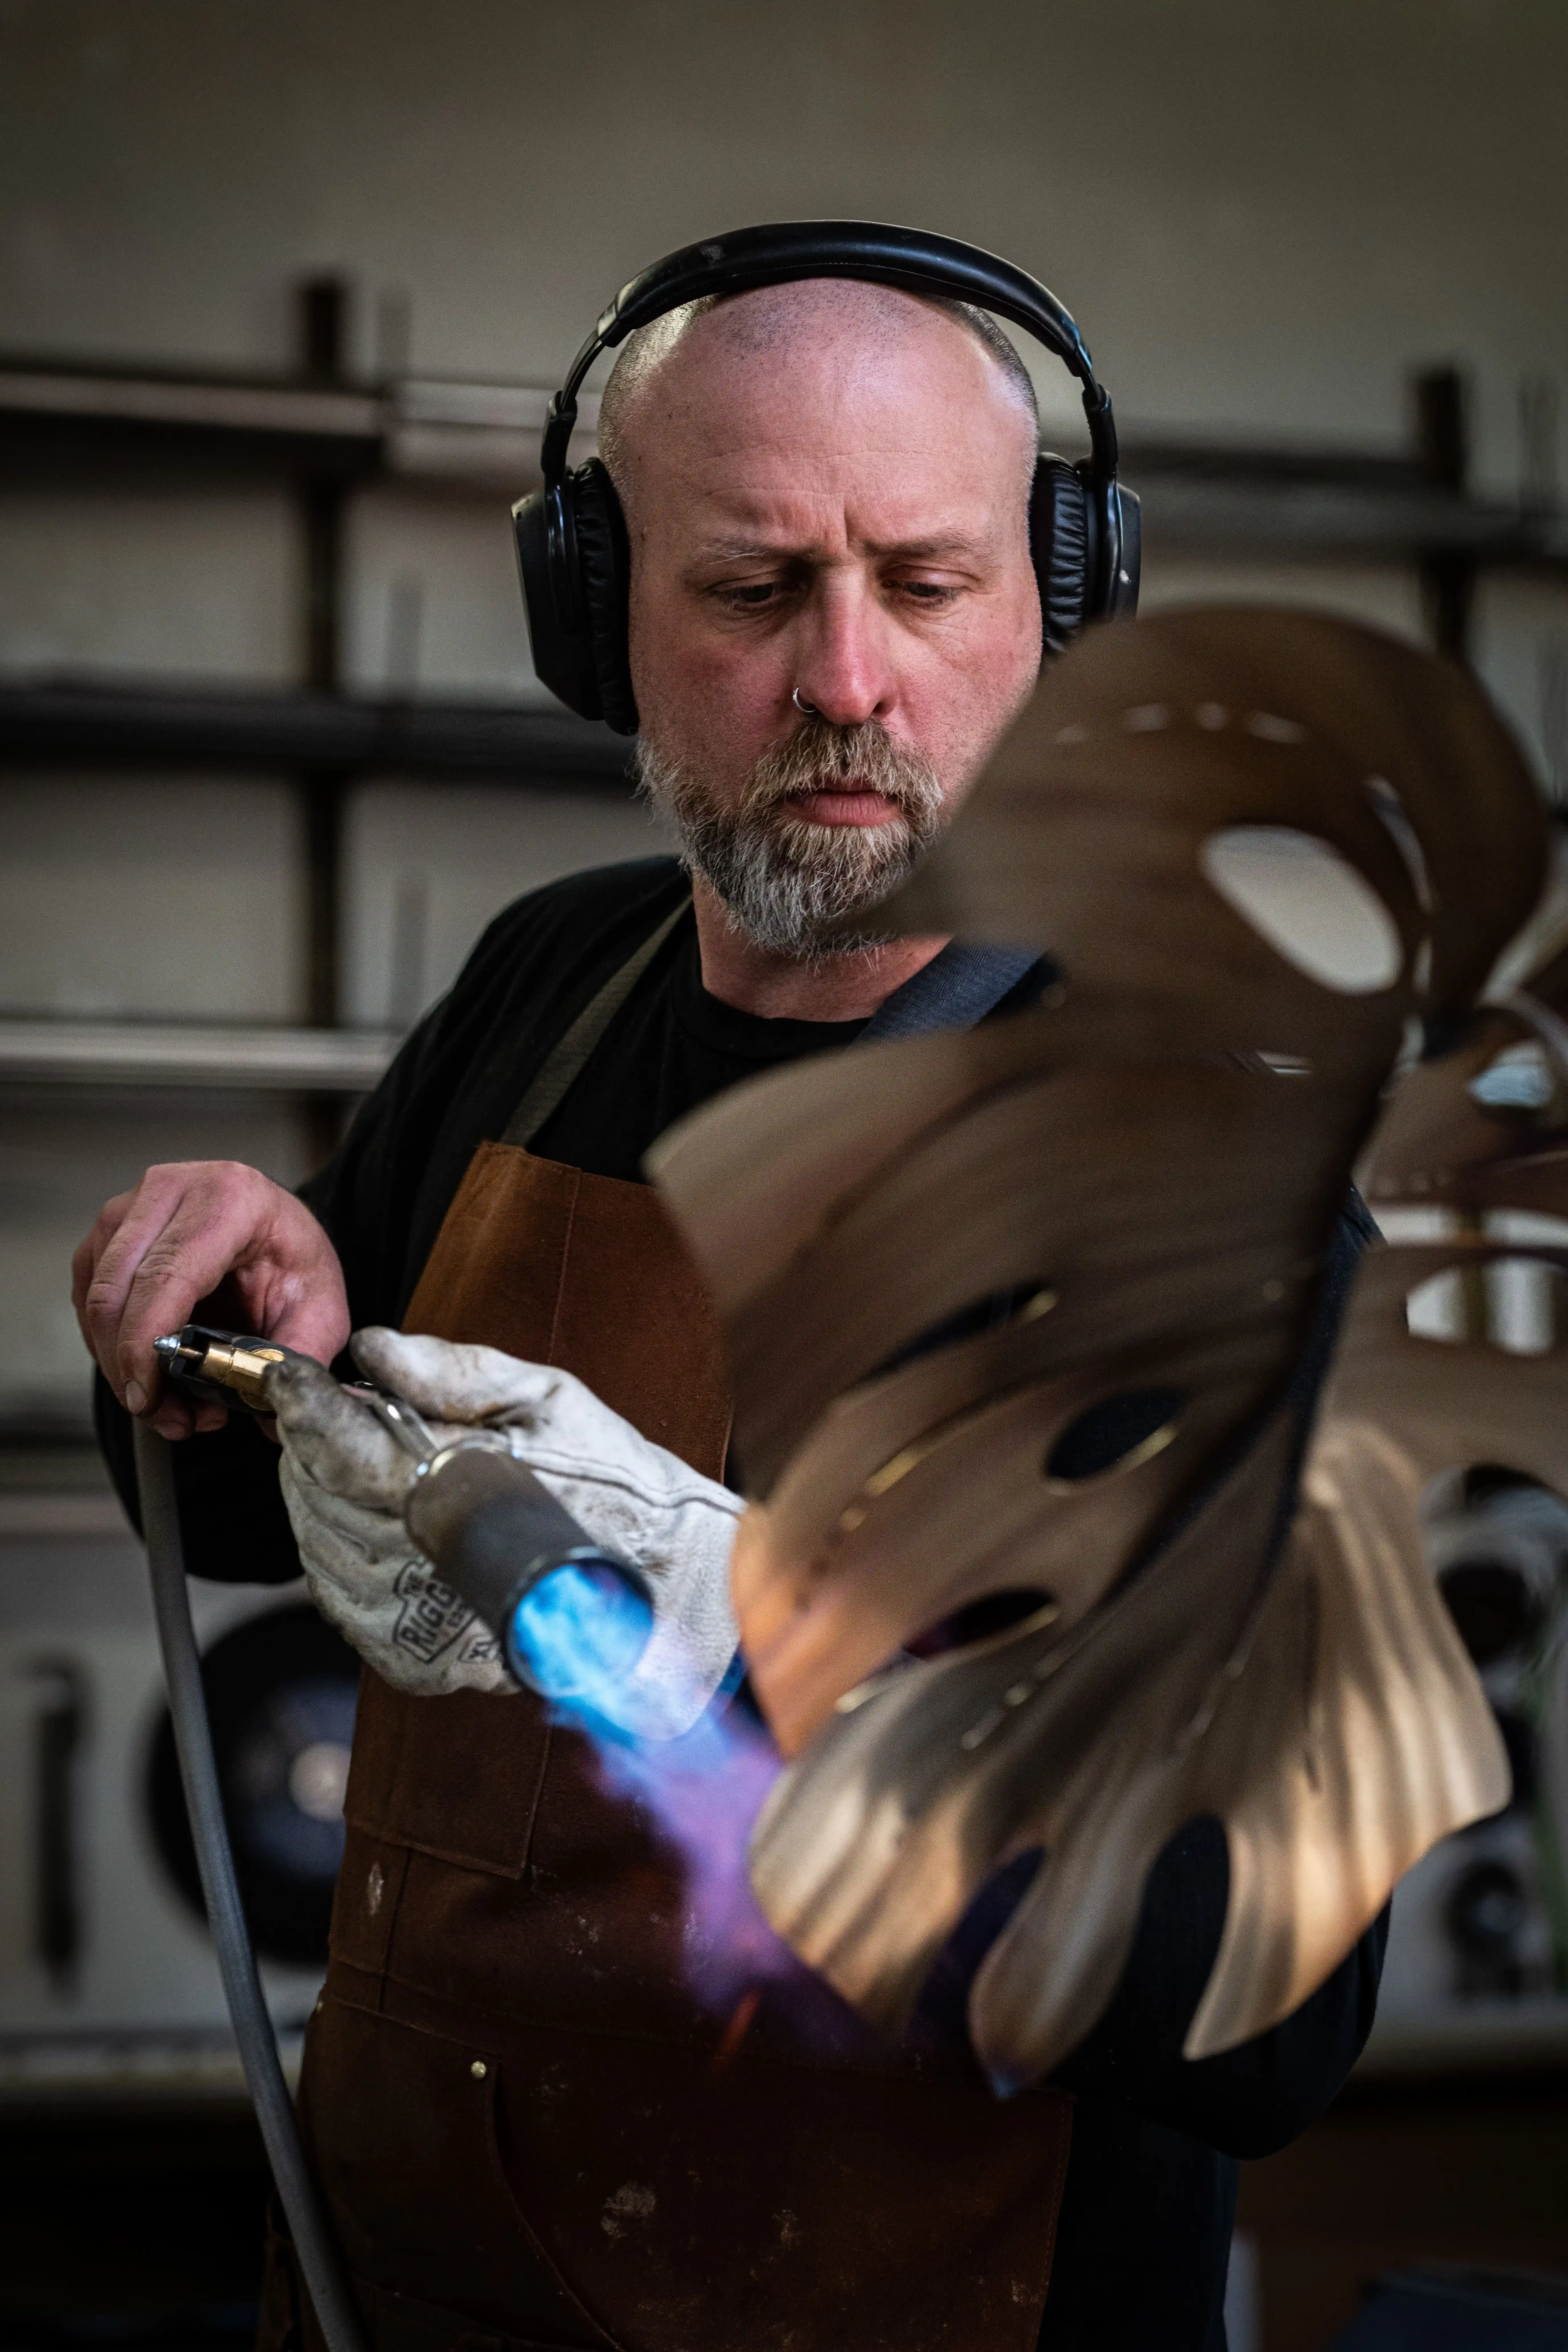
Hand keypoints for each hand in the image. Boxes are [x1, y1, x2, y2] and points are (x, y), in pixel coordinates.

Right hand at [73, 1161, 349, 1438]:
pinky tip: (149, 1371)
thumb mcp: (321, 1308)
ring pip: (96, 1300)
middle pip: (118, 1292)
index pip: (165, 1276)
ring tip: (170, 1405)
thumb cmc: (293, 1260)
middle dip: (132, 1369)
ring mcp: (131, 1207)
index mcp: (228, 1199)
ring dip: (121, 1364)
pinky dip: (111, 1345)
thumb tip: (270, 1420)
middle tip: (168, 1418)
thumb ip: (296, 1359)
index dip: (145, 1346)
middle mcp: (170, 1190)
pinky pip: (89, 1299)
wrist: (277, 1227)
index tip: (148, 1398)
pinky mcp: (108, 1231)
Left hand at [268, 1328, 743, 1734]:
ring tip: (357, 1462)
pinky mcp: (416, 1664)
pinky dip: (336, 1555)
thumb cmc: (608, 1480)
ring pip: (319, 1551)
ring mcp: (417, 1630)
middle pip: (320, 1501)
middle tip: (335, 1411)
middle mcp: (427, 1577)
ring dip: (319, 1500)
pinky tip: (370, 1523)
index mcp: (457, 1501)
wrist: (656, 1579)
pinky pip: (338, 1602)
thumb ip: (456, 1372)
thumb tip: (375, 1350)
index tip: (291, 1375)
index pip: (345, 1454)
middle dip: (314, 1448)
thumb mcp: (546, 1399)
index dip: (308, 1409)